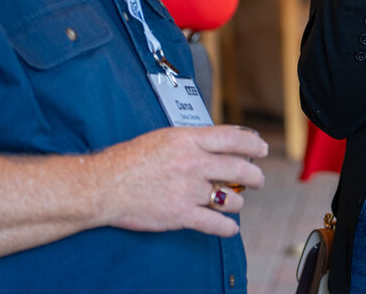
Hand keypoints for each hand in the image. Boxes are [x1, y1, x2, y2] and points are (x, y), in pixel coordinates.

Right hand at [93, 125, 267, 236]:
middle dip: (255, 177)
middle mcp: (194, 164)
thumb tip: (214, 142)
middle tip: (257, 180)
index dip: (254, 143)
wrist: (103, 185)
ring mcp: (189, 190)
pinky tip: (229, 227)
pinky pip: (215, 224)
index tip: (261, 148)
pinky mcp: (181, 215)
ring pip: (230, 199)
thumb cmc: (128, 159)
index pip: (234, 138)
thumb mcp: (164, 137)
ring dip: (237, 202)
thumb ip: (191, 140)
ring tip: (235, 202)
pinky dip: (227, 227)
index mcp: (189, 140)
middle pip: (240, 170)